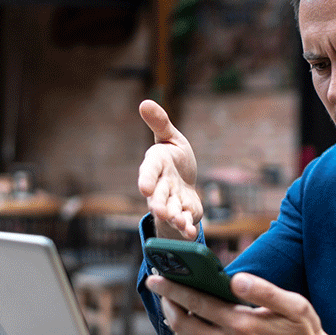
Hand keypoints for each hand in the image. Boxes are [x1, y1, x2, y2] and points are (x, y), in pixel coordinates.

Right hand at [138, 100, 202, 239]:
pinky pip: (184, 221)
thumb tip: (144, 102)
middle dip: (159, 203)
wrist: (185, 181)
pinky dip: (186, 227)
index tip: (144, 187)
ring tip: (178, 220)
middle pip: (158, 196)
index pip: (150, 171)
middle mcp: (161, 186)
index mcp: (156, 165)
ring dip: (174, 217)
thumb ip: (159, 123)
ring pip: (171, 211)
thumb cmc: (175, 157)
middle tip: (158, 209)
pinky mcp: (185, 213)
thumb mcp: (170, 137)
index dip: (147, 178)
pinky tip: (191, 232)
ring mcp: (172, 202)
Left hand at [145, 272, 335, 334]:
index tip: (157, 278)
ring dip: (175, 320)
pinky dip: (188, 333)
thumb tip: (235, 279)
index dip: (173, 289)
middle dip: (167, 304)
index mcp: (242, 325)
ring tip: (172, 301)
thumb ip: (264, 291)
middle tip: (160, 287)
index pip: (197, 303)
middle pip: (182, 325)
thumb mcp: (294, 306)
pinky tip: (191, 321)